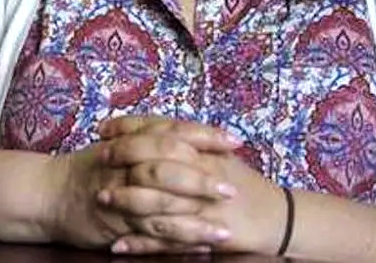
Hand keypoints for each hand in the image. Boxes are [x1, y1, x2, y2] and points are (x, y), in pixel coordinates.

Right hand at [44, 123, 241, 251]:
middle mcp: (125, 166)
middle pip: (168, 168)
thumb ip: (149, 136)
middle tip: (232, 189)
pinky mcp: (115, 226)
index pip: (173, 132)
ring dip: (195, 220)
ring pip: (161, 206)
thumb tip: (190, 134)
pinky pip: (149, 236)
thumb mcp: (116, 143)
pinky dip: (176, 242)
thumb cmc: (86, 168)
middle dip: (202, 180)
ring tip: (225, 230)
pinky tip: (200, 247)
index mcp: (129, 140)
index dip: (204, 136)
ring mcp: (120, 197)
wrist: (46, 193)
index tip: (234, 141)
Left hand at [99, 116, 287, 255]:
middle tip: (98, 159)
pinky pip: (168, 241)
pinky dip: (141, 245)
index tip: (104, 128)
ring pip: (160, 203)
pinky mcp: (205, 234)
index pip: (162, 131)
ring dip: (128, 201)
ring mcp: (204, 206)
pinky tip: (117, 246)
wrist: (277, 217)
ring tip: (102, 199)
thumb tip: (150, 128)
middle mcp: (203, 174)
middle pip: (158, 163)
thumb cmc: (243, 184)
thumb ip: (188, 142)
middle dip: (125, 161)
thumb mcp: (218, 156)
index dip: (130, 128)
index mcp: (205, 151)